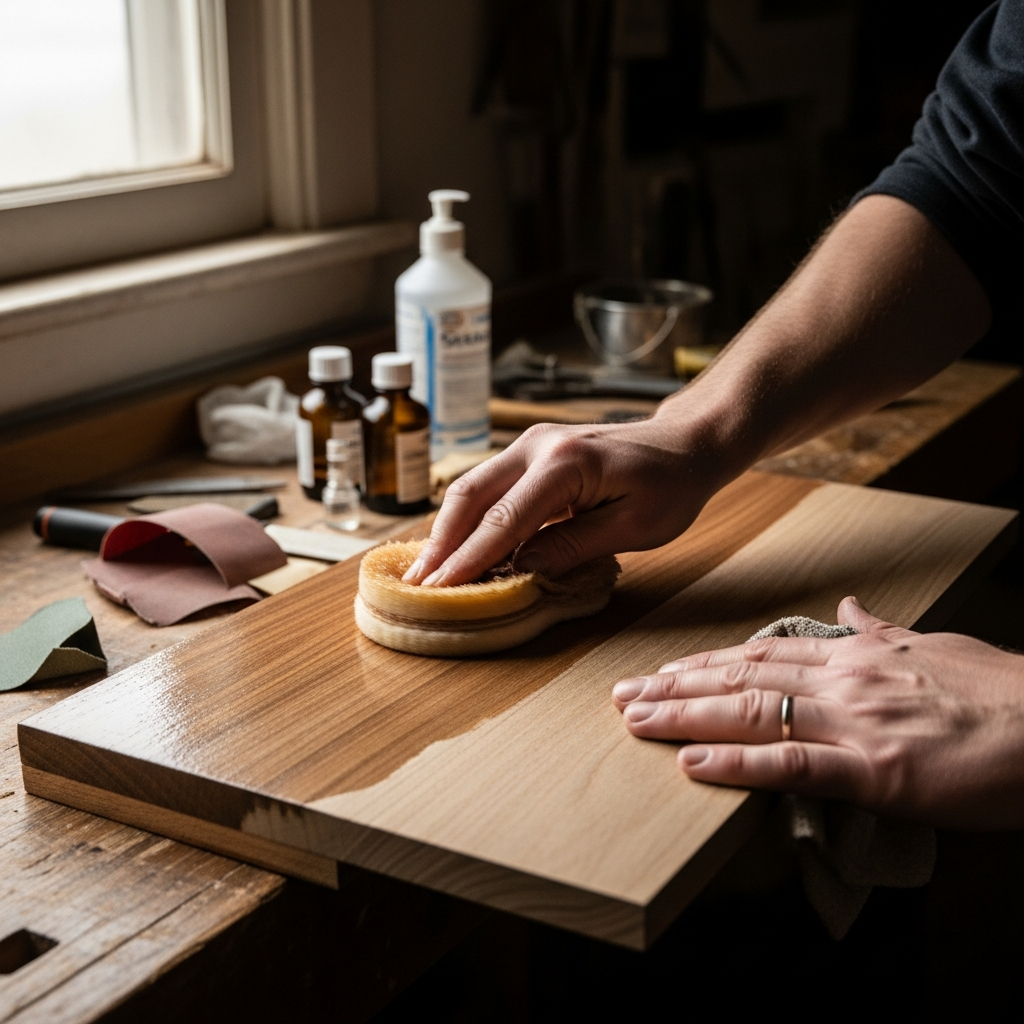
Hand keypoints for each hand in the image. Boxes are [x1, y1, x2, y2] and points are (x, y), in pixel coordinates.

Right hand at [404, 414, 727, 586]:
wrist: (687, 442)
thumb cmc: (672, 484)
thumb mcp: (634, 527)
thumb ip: (574, 545)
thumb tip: (521, 567)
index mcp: (566, 463)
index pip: (504, 519)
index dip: (469, 558)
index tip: (440, 589)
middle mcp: (539, 445)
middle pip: (472, 495)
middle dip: (441, 542)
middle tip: (417, 583)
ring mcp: (532, 443)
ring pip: (474, 487)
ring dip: (448, 529)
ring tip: (427, 570)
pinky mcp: (533, 451)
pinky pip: (490, 485)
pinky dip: (470, 517)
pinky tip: (458, 545)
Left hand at [612, 597, 1023, 828]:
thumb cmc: (1002, 690)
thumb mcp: (934, 644)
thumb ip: (880, 630)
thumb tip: (848, 609)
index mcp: (856, 655)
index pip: (759, 656)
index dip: (702, 663)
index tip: (661, 669)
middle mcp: (844, 682)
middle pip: (740, 678)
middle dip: (675, 686)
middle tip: (620, 695)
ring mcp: (857, 724)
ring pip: (752, 712)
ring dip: (685, 715)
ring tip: (635, 720)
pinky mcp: (878, 772)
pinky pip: (794, 765)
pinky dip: (738, 762)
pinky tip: (693, 763)